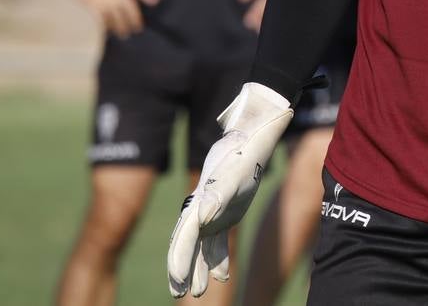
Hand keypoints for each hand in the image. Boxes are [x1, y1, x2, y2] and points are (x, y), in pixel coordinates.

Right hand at [66, 0, 159, 38]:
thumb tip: (141, 6)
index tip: (156, 0)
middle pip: (130, 8)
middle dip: (135, 20)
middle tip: (138, 28)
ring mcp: (105, 0)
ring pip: (118, 18)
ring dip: (121, 28)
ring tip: (124, 34)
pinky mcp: (95, 8)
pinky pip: (104, 22)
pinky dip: (108, 28)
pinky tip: (110, 33)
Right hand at [168, 83, 293, 297]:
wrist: (250, 137)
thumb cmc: (239, 153)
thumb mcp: (230, 172)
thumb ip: (217, 195)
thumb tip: (204, 216)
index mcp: (199, 201)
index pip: (184, 236)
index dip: (179, 259)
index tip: (177, 281)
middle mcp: (202, 209)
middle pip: (188, 245)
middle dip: (183, 268)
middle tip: (179, 292)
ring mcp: (213, 212)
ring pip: (202, 246)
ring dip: (200, 268)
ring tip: (200, 292)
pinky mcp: (227, 213)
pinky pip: (219, 241)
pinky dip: (219, 258)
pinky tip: (222, 276)